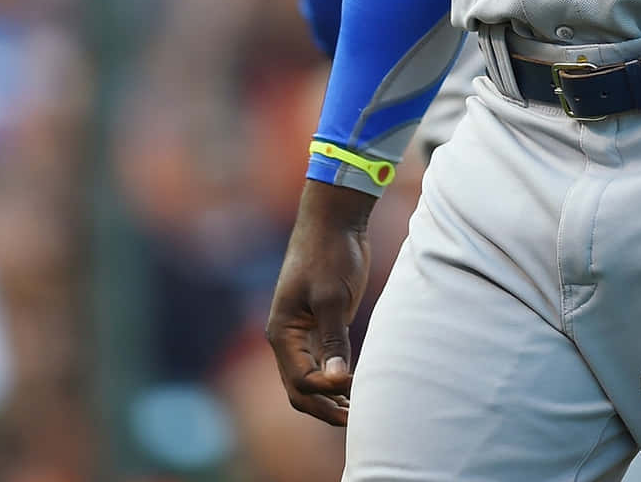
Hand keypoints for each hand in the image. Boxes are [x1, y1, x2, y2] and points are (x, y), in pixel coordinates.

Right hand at [266, 180, 376, 425]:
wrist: (334, 219)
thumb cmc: (331, 253)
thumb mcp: (333, 297)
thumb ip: (334, 341)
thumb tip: (338, 382)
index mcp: (283, 332)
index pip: (301, 380)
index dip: (327, 392)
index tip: (356, 385)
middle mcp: (287, 337)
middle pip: (299, 389)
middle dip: (324, 408)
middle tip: (357, 421)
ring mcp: (302, 331)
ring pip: (309, 378)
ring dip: (329, 398)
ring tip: (358, 413)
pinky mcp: (318, 323)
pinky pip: (320, 361)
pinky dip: (334, 379)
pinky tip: (355, 387)